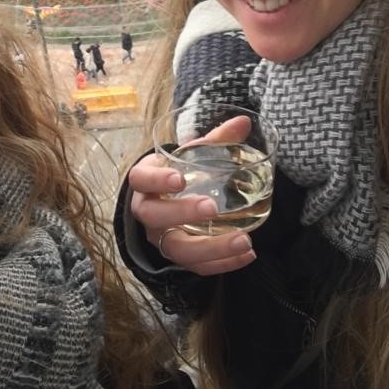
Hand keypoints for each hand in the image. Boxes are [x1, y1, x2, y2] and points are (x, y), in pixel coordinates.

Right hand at [129, 116, 256, 275]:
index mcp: (146, 181)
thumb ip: (216, 140)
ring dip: (211, 248)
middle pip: (155, 217)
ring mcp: (161, 237)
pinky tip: (247, 254)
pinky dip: (223, 264)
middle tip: (212, 208)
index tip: (178, 178)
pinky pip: (196, 267)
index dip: (156, 180)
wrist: (166, 202)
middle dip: (182, 213)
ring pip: (177, 249)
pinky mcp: (178, 256)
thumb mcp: (191, 155)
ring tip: (244, 240)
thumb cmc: (179, 173)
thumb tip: (243, 122)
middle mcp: (148, 212)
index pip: (141, 179)